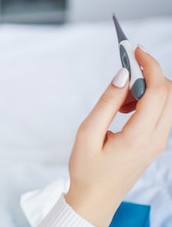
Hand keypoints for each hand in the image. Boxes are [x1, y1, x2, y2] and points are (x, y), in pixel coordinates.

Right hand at [65, 47, 171, 226]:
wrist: (95, 199)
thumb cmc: (87, 170)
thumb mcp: (87, 133)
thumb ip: (107, 102)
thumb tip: (123, 75)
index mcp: (139, 137)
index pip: (158, 91)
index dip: (149, 66)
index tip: (135, 50)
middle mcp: (156, 140)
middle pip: (170, 94)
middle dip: (151, 73)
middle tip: (127, 66)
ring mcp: (158, 143)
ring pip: (167, 104)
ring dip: (148, 89)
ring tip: (119, 97)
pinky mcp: (154, 144)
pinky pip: (160, 114)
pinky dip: (146, 102)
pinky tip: (123, 109)